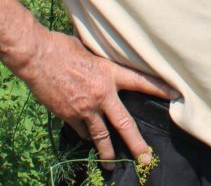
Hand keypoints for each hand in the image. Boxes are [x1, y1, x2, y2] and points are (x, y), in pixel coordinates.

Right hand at [16, 30, 177, 166]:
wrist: (35, 56)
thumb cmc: (61, 46)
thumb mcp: (89, 49)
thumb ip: (100, 62)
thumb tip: (104, 62)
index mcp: (109, 73)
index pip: (141, 82)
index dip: (159, 89)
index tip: (175, 96)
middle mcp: (101, 94)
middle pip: (124, 124)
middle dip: (136, 144)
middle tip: (146, 158)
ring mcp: (84, 108)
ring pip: (100, 136)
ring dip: (108, 153)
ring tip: (113, 165)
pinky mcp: (68, 115)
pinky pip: (81, 130)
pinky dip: (86, 135)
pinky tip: (89, 139)